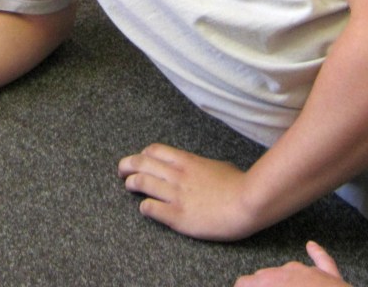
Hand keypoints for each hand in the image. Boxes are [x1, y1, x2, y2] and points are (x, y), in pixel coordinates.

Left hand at [118, 142, 253, 239]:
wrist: (246, 202)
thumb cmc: (238, 184)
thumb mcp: (216, 166)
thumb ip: (201, 167)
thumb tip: (199, 170)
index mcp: (186, 161)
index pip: (154, 151)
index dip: (143, 154)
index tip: (139, 159)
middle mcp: (176, 175)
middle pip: (142, 163)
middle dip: (127, 165)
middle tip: (121, 170)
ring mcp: (175, 195)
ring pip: (142, 183)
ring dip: (132, 183)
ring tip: (128, 185)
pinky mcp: (177, 216)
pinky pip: (151, 208)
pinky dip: (144, 207)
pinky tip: (145, 208)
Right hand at [233, 241, 349, 285]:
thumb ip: (262, 286)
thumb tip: (246, 285)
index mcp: (273, 281)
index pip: (246, 282)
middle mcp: (289, 272)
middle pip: (265, 276)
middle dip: (259, 285)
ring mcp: (311, 273)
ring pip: (289, 270)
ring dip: (280, 280)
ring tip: (274, 285)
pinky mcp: (330, 277)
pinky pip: (321, 261)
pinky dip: (315, 253)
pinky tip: (310, 245)